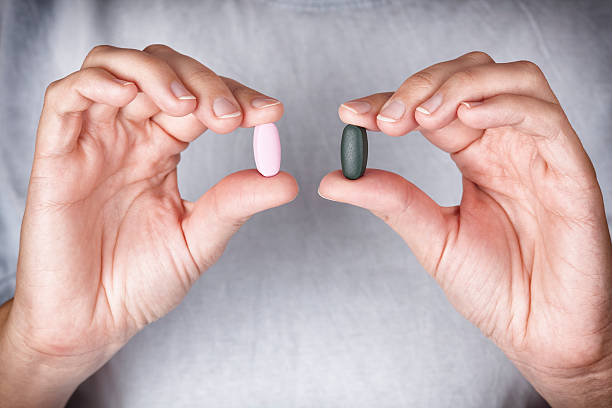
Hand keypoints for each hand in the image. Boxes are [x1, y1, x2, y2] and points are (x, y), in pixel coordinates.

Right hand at [0, 44, 296, 406]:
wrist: (93, 322)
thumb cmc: (140, 282)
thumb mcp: (198, 239)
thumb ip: (235, 204)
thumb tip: (287, 179)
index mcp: (162, 150)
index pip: (201, 99)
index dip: (236, 95)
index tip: (270, 113)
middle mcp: (129, 136)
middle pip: (163, 72)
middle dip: (203, 82)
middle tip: (229, 116)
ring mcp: (93, 141)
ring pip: (115, 67)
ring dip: (156, 73)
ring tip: (186, 105)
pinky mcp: (56, 155)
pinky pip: (66, 97)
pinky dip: (97, 82)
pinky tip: (129, 96)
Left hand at [319, 51, 611, 406]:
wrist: (540, 335)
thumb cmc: (496, 289)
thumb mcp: (432, 237)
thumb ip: (391, 200)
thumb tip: (333, 180)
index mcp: (476, 155)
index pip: (433, 105)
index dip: (392, 99)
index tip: (351, 113)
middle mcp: (507, 144)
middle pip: (472, 74)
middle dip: (424, 85)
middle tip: (388, 118)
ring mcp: (539, 152)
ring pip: (513, 79)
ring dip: (461, 84)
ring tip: (423, 116)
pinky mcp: (571, 170)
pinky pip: (545, 118)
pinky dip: (504, 105)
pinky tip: (467, 118)